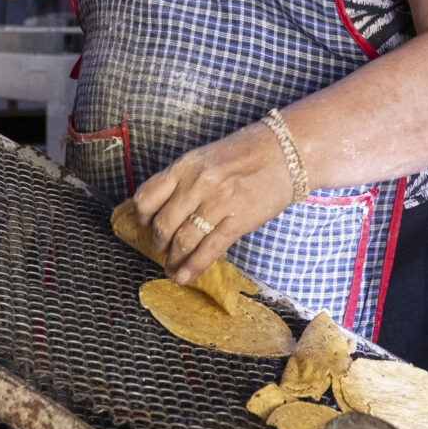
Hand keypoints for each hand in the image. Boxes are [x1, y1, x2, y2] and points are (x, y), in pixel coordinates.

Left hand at [132, 121, 302, 285]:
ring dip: (174, 260)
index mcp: (185, 166)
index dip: (142, 216)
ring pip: (184, 240)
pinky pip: (210, 249)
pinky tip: (185, 276)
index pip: (148, 196)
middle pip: (164, 224)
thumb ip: (183, 180)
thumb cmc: (244, 153)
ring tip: (171, 269)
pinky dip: (194, 266)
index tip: (144, 224)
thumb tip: (163, 209)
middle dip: (158, 243)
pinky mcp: (238, 221)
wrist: (285, 152)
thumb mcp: (206, 158)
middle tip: (161, 251)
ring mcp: (218, 203)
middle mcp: (197, 184)